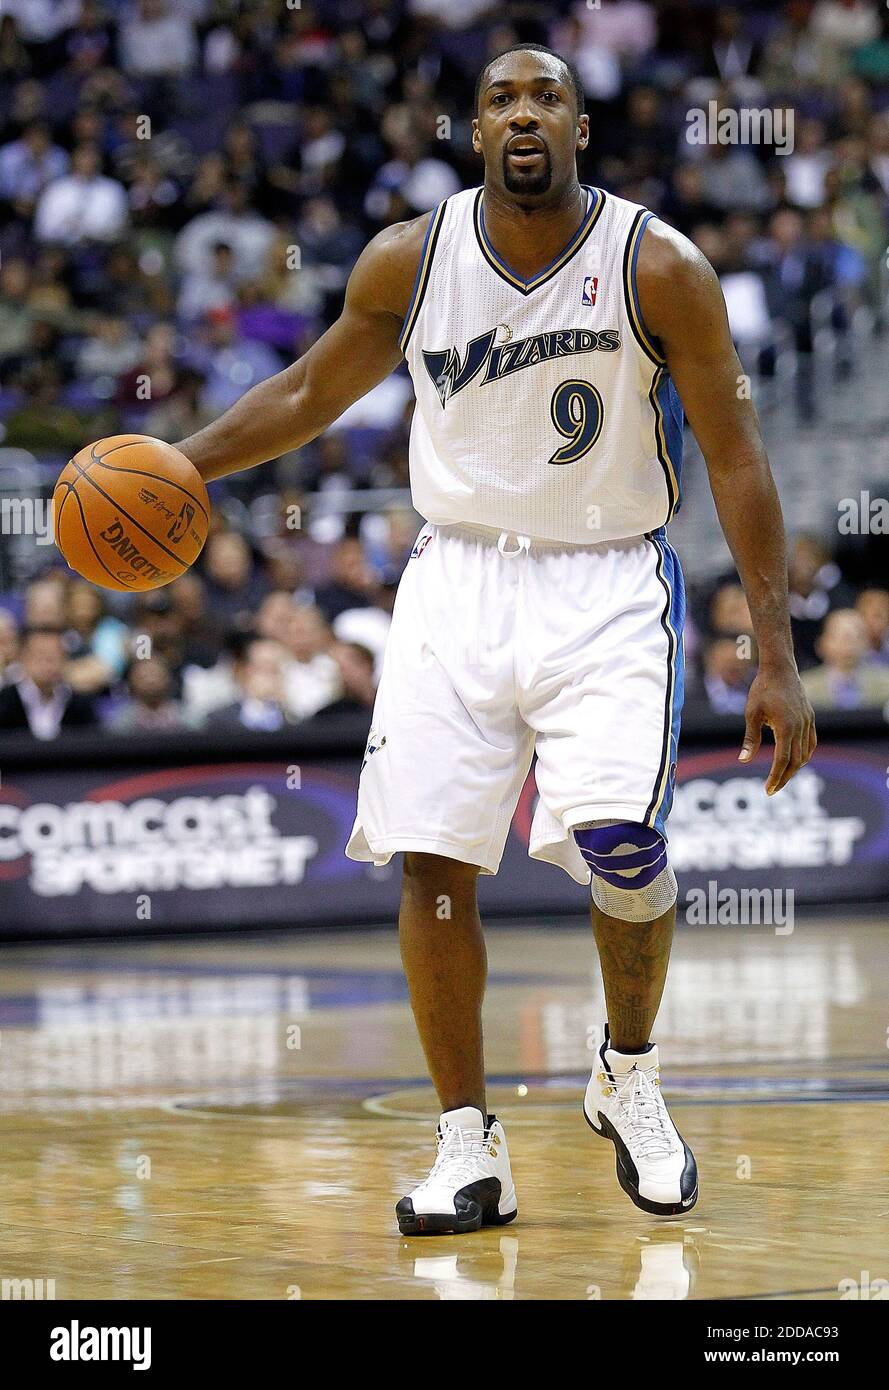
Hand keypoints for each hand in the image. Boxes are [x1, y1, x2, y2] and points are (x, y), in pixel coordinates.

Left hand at [739, 667, 816, 794]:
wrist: (780, 668)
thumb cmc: (762, 689)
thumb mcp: (751, 713)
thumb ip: (751, 738)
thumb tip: (743, 760)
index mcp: (786, 727)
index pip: (782, 760)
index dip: (775, 777)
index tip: (767, 790)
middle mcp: (800, 727)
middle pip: (796, 761)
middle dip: (784, 778)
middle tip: (772, 789)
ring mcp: (808, 722)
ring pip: (805, 754)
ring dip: (794, 768)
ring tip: (781, 777)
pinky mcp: (810, 717)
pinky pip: (811, 742)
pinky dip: (805, 755)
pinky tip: (796, 761)